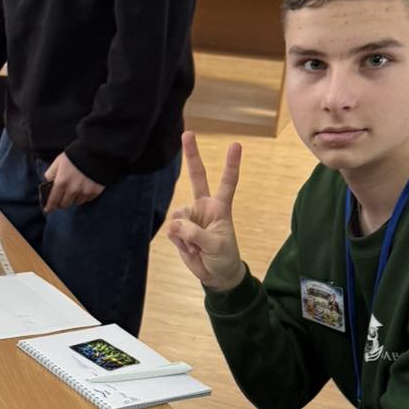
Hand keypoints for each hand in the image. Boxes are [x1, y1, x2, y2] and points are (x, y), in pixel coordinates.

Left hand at [42, 152, 102, 211]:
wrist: (95, 151)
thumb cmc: (74, 155)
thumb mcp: (58, 161)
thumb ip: (50, 174)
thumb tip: (47, 184)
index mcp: (61, 182)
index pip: (53, 200)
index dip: (49, 207)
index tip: (47, 210)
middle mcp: (73, 190)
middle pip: (64, 204)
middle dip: (61, 202)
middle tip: (62, 197)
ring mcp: (84, 192)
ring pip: (76, 203)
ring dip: (73, 199)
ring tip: (75, 190)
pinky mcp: (95, 192)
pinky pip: (87, 199)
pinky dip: (84, 196)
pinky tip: (84, 188)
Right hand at [166, 131, 245, 291]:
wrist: (216, 275)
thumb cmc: (224, 257)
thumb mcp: (216, 245)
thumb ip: (196, 233)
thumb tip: (174, 224)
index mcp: (220, 207)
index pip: (227, 182)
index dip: (231, 164)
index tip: (236, 145)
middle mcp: (204, 207)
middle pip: (197, 177)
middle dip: (192, 155)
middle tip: (188, 133)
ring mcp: (190, 217)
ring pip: (178, 215)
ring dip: (184, 233)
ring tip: (196, 246)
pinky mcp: (178, 230)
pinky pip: (171, 230)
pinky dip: (178, 241)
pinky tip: (189, 248)